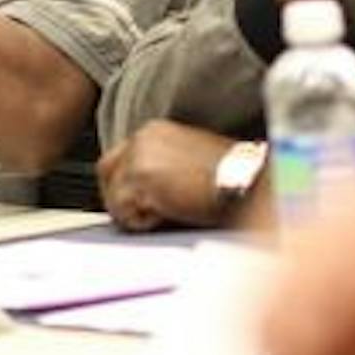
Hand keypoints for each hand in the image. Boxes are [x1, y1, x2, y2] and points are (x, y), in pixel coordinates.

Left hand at [98, 121, 236, 228]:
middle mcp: (142, 138)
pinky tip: (172, 216)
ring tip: (169, 214)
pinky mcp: (140, 177)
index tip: (138, 204)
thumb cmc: (232, 178)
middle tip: (140, 218)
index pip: (119, 159)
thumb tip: (142, 196)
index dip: (125, 186)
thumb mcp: (190, 162)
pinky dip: (144, 223)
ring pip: (114, 197)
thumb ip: (162, 170)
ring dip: (136, 214)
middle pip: (106, 173)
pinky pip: (124, 213)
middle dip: (119, 199)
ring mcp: (138, 156)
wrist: (249, 181)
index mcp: (154, 132)